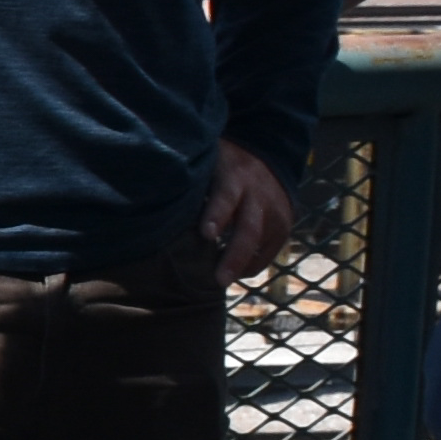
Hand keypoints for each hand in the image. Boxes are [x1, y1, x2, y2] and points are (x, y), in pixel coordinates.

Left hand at [200, 142, 298, 274]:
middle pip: (249, 229)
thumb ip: (192, 186)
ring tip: (221, 282)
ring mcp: (275, 211)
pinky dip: (252, 265)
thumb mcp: (208, 165)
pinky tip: (235, 273)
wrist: (266, 157)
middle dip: (234, 256)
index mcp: (234, 176)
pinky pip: (270, 252)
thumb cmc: (221, 166)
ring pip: (262, 244)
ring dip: (242, 266)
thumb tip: (156, 206)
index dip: (217, 215)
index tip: (206, 233)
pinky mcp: (284, 225)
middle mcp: (258, 194)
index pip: (226, 196)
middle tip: (219, 280)